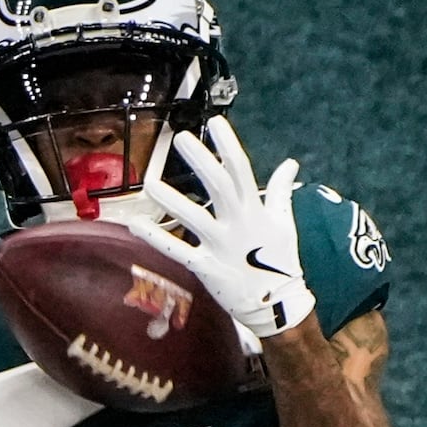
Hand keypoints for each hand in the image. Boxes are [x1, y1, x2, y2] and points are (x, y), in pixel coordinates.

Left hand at [126, 116, 313, 337]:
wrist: (276, 304)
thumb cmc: (278, 261)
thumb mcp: (284, 223)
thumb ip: (281, 192)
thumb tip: (291, 164)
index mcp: (255, 210)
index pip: (242, 170)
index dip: (229, 146)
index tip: (215, 123)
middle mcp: (237, 224)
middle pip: (219, 186)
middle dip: (202, 161)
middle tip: (182, 139)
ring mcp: (220, 245)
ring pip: (194, 218)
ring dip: (171, 200)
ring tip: (149, 183)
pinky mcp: (205, 267)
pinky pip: (177, 250)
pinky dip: (156, 238)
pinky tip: (136, 223)